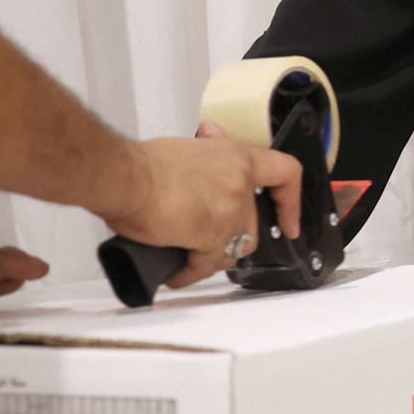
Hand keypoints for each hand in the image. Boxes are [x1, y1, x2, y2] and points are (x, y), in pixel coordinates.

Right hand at [101, 130, 303, 288]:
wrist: (124, 178)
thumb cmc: (143, 163)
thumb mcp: (186, 147)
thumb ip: (206, 151)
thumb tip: (207, 139)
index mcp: (235, 157)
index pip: (284, 173)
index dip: (289, 200)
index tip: (290, 220)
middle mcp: (239, 184)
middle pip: (252, 224)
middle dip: (230, 237)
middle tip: (208, 241)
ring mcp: (229, 212)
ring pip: (234, 248)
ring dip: (213, 257)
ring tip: (189, 259)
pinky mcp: (212, 237)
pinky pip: (207, 265)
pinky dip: (190, 274)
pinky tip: (176, 274)